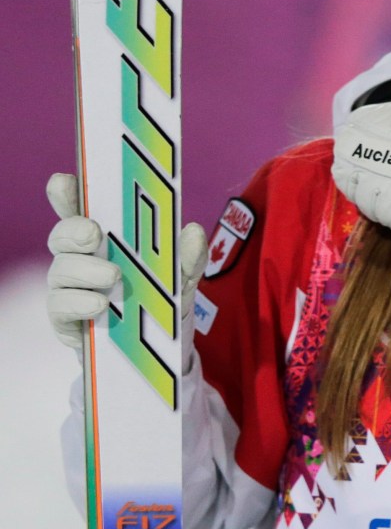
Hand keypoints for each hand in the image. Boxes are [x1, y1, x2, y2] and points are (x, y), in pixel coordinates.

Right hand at [46, 173, 207, 353]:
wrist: (156, 347)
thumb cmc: (164, 297)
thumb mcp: (183, 276)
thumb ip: (189, 256)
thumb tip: (192, 231)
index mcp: (104, 237)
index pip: (78, 209)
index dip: (66, 193)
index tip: (63, 181)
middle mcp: (79, 257)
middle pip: (61, 235)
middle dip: (72, 230)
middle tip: (93, 234)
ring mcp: (68, 287)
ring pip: (60, 270)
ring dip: (84, 270)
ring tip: (113, 277)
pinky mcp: (64, 318)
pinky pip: (59, 305)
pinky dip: (78, 303)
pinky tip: (100, 305)